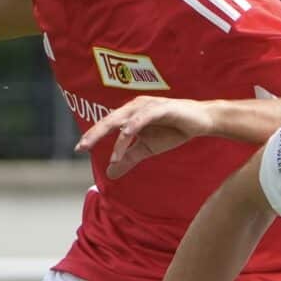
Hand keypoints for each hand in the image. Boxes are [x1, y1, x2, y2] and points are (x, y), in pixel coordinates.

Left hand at [76, 97, 217, 177]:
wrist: (201, 122)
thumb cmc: (173, 130)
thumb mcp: (147, 148)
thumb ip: (128, 158)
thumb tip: (109, 173)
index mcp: (130, 114)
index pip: (107, 125)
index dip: (92, 135)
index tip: (78, 149)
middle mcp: (135, 107)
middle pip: (110, 120)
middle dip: (94, 133)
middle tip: (81, 147)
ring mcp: (147, 106)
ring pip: (124, 119)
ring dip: (112, 134)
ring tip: (104, 150)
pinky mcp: (161, 108)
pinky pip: (144, 117)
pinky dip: (133, 125)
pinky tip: (125, 134)